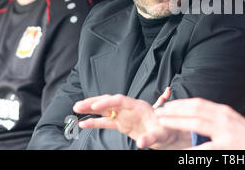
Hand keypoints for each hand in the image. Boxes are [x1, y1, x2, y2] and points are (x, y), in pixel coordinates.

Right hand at [72, 88, 189, 148]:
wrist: (168, 135)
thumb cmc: (167, 132)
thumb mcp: (161, 135)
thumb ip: (150, 137)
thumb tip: (141, 144)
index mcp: (139, 106)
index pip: (120, 100)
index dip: (107, 102)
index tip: (95, 107)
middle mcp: (130, 108)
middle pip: (109, 102)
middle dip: (94, 103)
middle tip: (78, 105)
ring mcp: (125, 116)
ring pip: (105, 110)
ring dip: (91, 109)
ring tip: (76, 109)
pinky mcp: (122, 124)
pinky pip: (106, 122)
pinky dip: (95, 123)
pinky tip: (83, 124)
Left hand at [154, 98, 244, 149]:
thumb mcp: (232, 121)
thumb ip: (216, 118)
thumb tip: (198, 115)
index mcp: (223, 111)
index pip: (198, 103)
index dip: (181, 103)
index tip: (168, 105)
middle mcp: (223, 117)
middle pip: (194, 110)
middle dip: (175, 110)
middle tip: (159, 112)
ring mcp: (225, 131)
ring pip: (196, 123)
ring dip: (177, 122)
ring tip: (163, 122)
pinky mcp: (227, 145)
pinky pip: (206, 147)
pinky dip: (192, 149)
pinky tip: (181, 151)